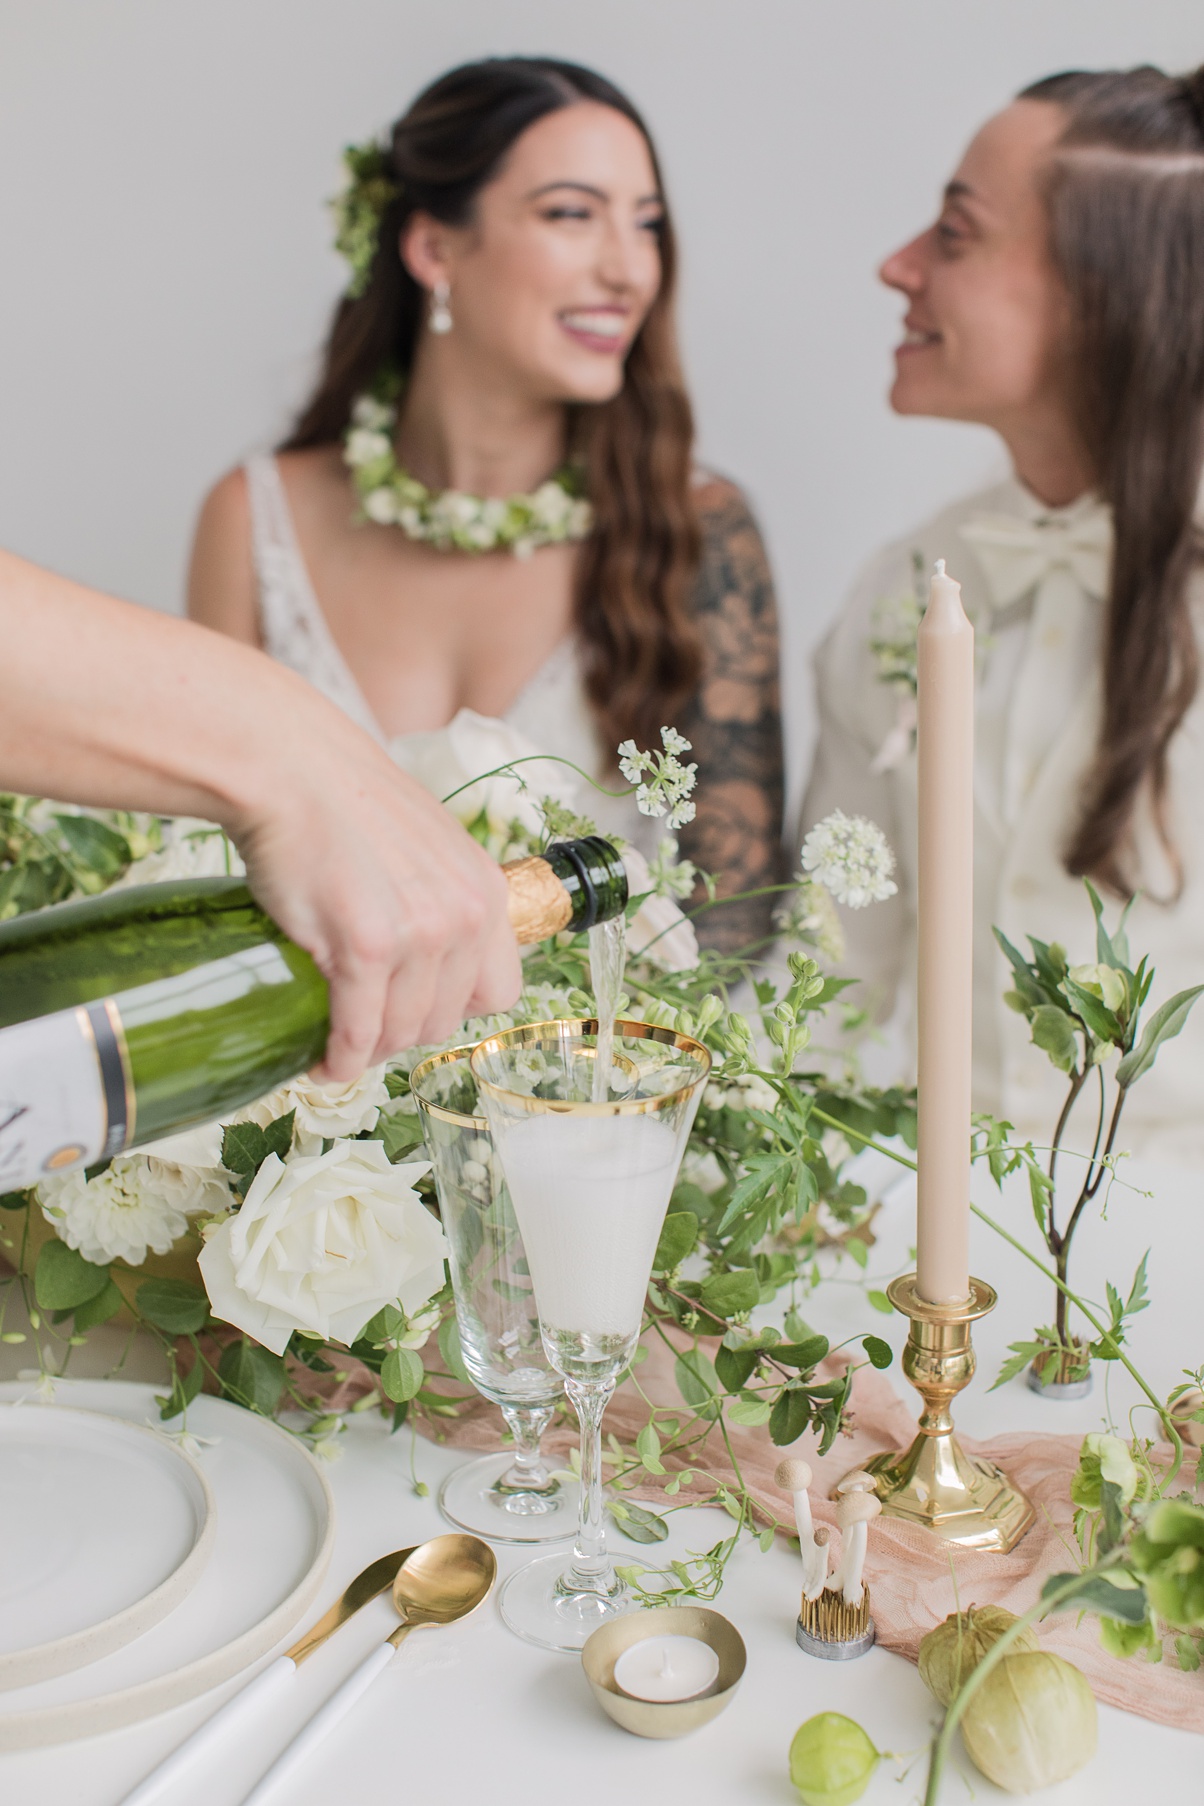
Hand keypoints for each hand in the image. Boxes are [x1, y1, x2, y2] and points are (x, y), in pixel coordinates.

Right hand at [229, 717, 520, 1079]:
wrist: (293, 770)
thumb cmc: (349, 804)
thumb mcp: (431, 845)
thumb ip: (445, 895)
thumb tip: (430, 954)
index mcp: (485, 893)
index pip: (499, 992)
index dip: (457, 1009)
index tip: (419, 1007)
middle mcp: (462, 917)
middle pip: (445, 1020)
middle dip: (405, 1034)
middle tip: (365, 1026)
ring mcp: (416, 935)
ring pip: (402, 1033)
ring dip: (369, 1051)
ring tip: (340, 1046)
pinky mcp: (363, 947)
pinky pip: (358, 1030)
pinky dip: (340, 1058)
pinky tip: (324, 1062)